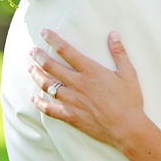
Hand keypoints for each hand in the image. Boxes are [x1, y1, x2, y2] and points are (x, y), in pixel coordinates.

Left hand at [29, 30, 144, 149]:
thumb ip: (119, 53)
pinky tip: (34, 98)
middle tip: (32, 50)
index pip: (66, 51)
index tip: (44, 32)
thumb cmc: (130, 100)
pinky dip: (39, 103)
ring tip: (31, 69)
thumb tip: (113, 34)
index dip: (53, 40)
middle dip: (39, 56)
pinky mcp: (70, 116)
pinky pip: (49, 108)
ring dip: (37, 75)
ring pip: (47, 85)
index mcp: (90, 71)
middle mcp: (77, 84)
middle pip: (51, 66)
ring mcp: (72, 101)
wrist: (127, 128)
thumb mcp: (128, 74)